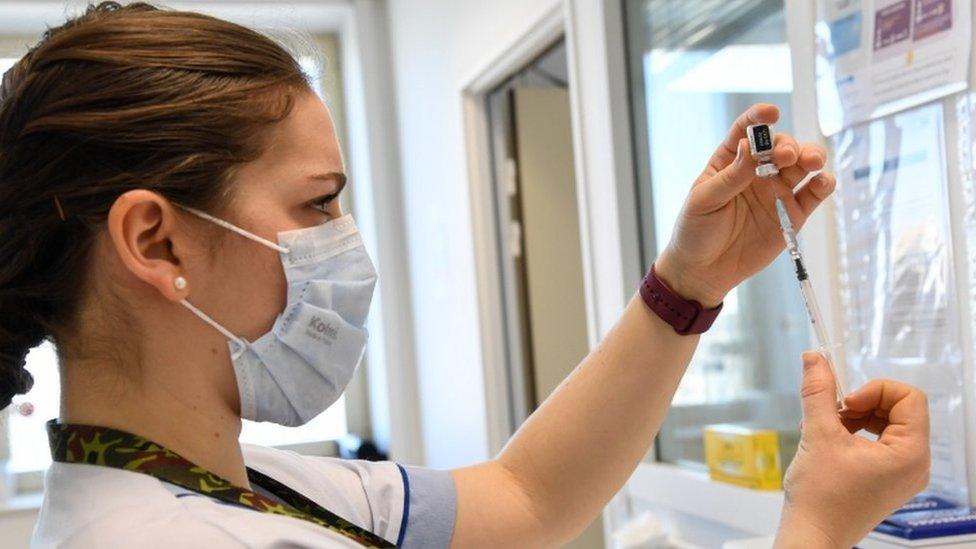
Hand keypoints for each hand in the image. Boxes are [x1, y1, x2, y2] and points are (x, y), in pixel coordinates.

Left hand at [655, 104, 834, 307]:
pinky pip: (814, 194)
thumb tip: (749, 145)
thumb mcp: (704, 201)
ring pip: (803, 165)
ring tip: (811, 163)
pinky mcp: (792, 214)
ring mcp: (777, 191)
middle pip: (781, 146)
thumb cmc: (695, 231)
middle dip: (788, 146)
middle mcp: (757, 171)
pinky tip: (822, 182)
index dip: (759, 118)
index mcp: (730, 161)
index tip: (771, 113)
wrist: (704, 270)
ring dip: (811, 157)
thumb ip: (730, 176)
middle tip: (786, 156)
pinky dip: (824, 184)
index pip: (746, 130)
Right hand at [774, 353, 930, 547]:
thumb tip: (814, 359)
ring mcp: (902, 472)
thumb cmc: (821, 498)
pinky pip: (880, 440)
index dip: (875, 390)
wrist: (811, 535)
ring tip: (828, 428)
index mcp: (910, 454)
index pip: (909, 398)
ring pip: (887, 422)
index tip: (846, 401)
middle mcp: (914, 464)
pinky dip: (856, 432)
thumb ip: (818, 391)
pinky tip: (830, 440)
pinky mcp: (887, 477)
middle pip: (899, 408)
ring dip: (856, 415)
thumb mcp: (817, 434)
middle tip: (834, 412)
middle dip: (863, 402)